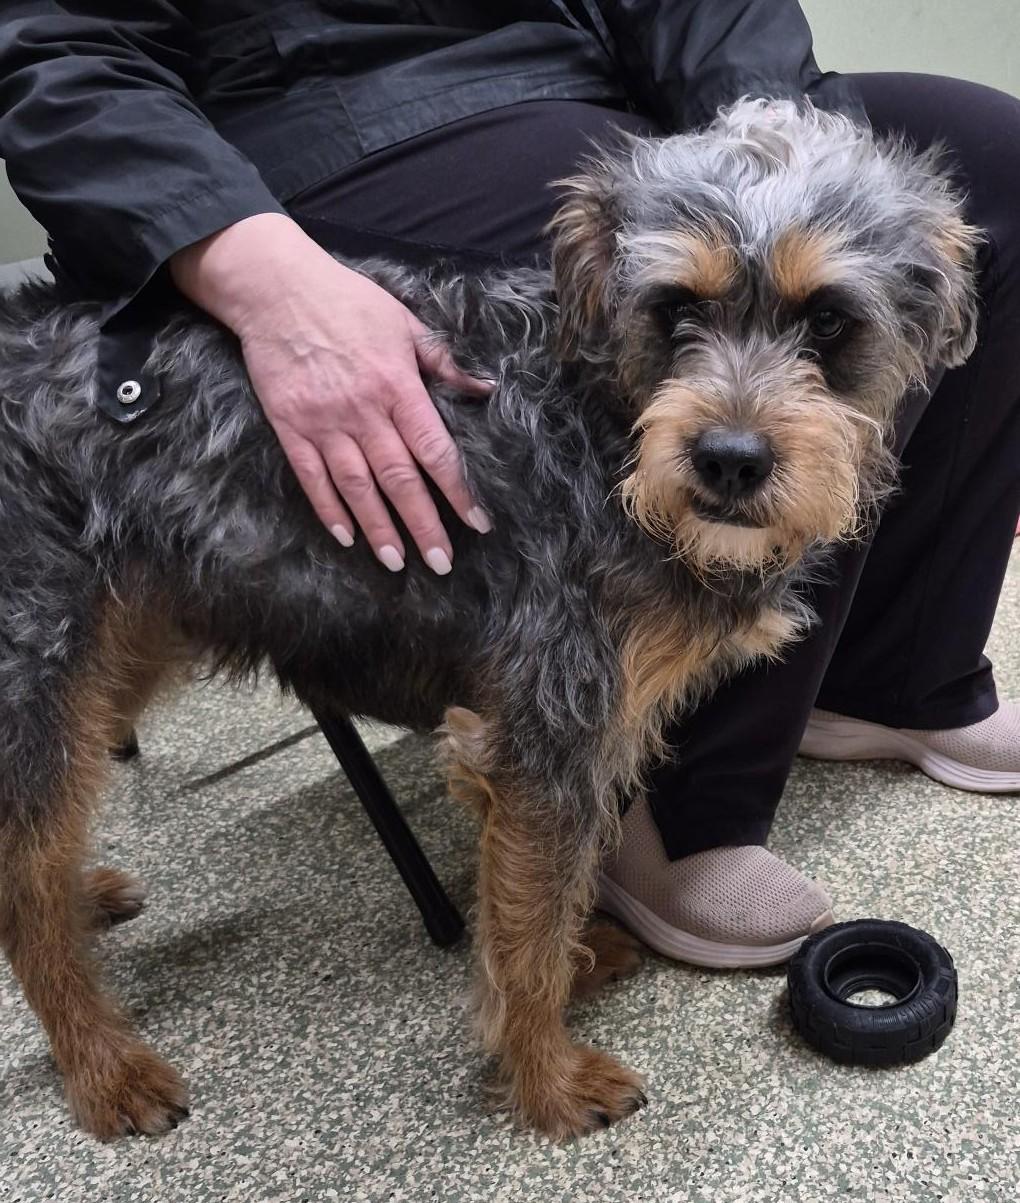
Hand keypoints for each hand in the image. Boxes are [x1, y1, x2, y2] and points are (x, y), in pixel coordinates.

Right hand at [170, 213, 491, 572]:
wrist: (275, 288)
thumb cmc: (347, 301)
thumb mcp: (404, 321)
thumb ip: (444, 362)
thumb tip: (485, 390)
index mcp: (397, 385)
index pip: (435, 450)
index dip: (458, 491)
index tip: (477, 523)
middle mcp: (363, 410)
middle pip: (400, 479)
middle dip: (423, 525)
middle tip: (441, 563)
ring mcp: (324, 422)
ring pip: (357, 488)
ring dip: (379, 529)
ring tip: (396, 563)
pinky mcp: (290, 427)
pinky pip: (312, 479)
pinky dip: (329, 511)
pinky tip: (346, 538)